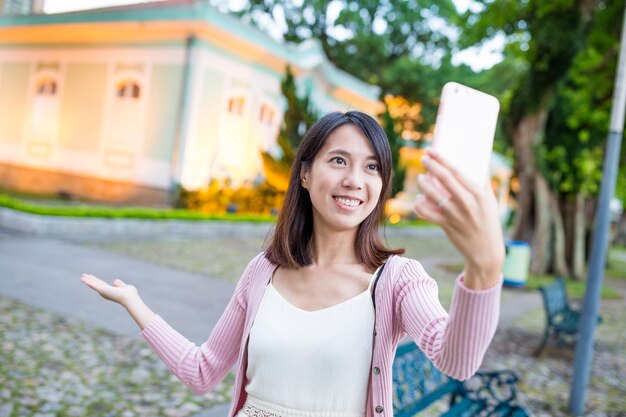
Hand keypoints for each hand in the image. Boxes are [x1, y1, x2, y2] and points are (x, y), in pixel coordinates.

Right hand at [80, 274, 138, 307]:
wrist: (129, 297)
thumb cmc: (129, 294)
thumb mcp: (124, 287)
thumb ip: (119, 284)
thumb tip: (115, 281)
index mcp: (109, 290)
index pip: (101, 284)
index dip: (96, 280)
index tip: (91, 276)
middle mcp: (105, 292)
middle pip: (96, 284)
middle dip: (90, 280)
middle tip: (83, 275)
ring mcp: (103, 291)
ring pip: (93, 284)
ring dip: (87, 280)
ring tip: (81, 277)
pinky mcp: (102, 290)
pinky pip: (93, 285)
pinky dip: (87, 282)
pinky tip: (82, 279)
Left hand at [414, 148, 504, 287]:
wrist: (486, 251)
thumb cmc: (488, 222)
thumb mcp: (490, 201)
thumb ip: (483, 183)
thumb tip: (477, 164)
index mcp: (478, 194)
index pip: (456, 171)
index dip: (441, 159)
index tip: (431, 150)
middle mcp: (466, 203)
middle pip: (443, 179)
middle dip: (431, 166)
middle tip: (423, 159)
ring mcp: (454, 215)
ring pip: (431, 195)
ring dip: (423, 184)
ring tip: (421, 178)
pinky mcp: (445, 225)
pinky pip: (426, 213)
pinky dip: (419, 205)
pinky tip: (420, 199)